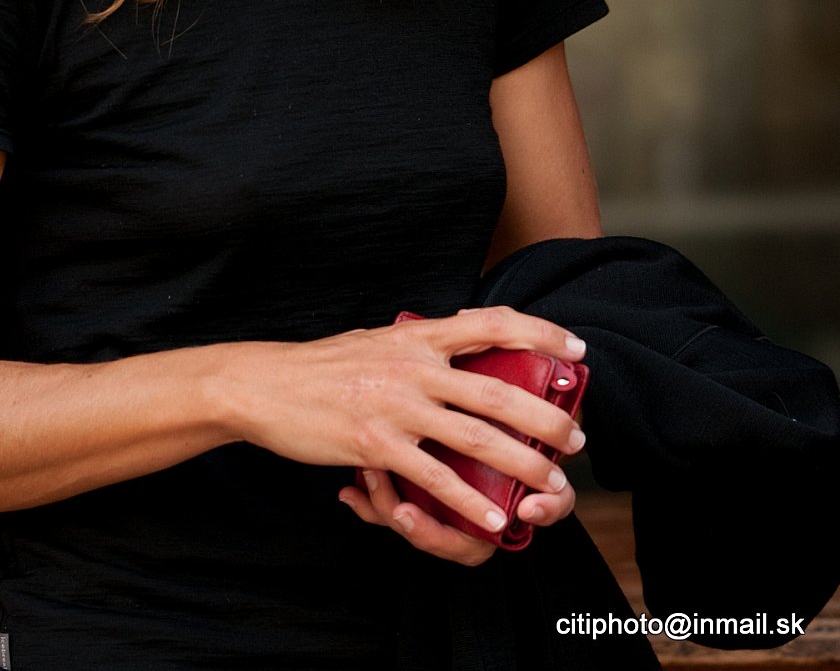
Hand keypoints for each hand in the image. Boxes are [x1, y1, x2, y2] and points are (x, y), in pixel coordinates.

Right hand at [221, 306, 585, 561]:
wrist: (267, 384)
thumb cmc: (324, 366)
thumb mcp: (378, 340)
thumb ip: (420, 345)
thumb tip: (459, 340)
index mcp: (417, 335)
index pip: (492, 324)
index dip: (540, 334)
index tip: (575, 350)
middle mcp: (414, 366)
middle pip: (498, 390)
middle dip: (547, 416)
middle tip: (577, 436)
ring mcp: (396, 405)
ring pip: (476, 437)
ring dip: (523, 463)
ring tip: (552, 482)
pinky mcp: (376, 444)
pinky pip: (434, 477)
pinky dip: (470, 502)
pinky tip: (493, 519)